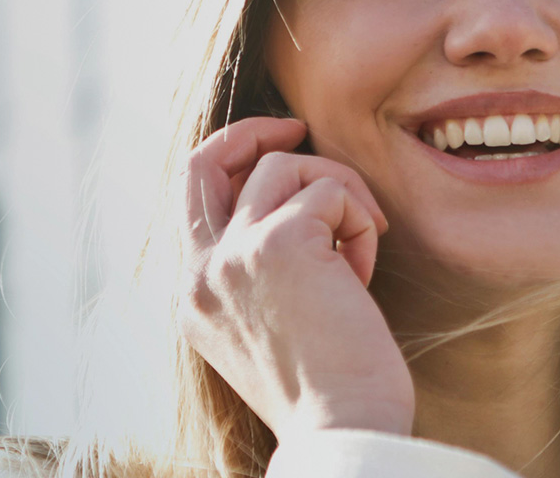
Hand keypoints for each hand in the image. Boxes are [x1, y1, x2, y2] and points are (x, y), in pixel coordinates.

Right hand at [176, 116, 415, 438]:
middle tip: (298, 128)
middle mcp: (201, 273)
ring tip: (361, 246)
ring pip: (285, 166)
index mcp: (194, 298)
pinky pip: (331, 191)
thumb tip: (295, 208)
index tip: (281, 156)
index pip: (194, 200)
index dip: (236, 165)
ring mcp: (233, 255)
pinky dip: (359, 221)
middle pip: (204, 160)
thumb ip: (260, 273)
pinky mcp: (280, 242)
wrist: (343, 432)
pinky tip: (364, 273)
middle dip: (252, 131)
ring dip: (338, 193)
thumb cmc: (329, 392)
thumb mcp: (271, 328)